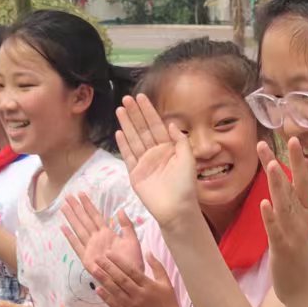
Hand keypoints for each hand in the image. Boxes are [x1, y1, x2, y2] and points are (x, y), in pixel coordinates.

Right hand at [61, 193, 143, 278]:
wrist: (131, 278)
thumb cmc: (133, 261)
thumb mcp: (133, 240)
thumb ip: (127, 225)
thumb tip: (120, 210)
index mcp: (107, 234)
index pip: (95, 215)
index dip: (88, 205)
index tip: (81, 193)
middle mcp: (97, 239)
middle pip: (84, 220)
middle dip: (76, 208)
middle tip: (67, 196)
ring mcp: (91, 248)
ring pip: (79, 229)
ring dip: (71, 218)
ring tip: (63, 207)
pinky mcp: (87, 258)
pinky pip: (77, 245)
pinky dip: (70, 237)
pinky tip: (63, 228)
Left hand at [93, 251, 178, 306]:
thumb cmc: (169, 303)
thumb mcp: (166, 283)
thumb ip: (157, 266)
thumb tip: (148, 252)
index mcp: (149, 285)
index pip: (131, 270)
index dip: (119, 261)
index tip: (109, 253)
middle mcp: (140, 295)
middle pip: (121, 279)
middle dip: (108, 267)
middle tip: (97, 258)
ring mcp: (133, 306)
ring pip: (115, 291)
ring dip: (104, 280)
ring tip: (94, 270)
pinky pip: (115, 305)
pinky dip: (106, 297)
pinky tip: (98, 289)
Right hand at [115, 94, 198, 228]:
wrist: (176, 208)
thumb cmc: (185, 185)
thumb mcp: (188, 159)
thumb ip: (180, 140)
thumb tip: (171, 124)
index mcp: (169, 148)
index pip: (157, 125)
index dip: (148, 111)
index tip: (141, 97)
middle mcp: (155, 153)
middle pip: (143, 129)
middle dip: (135, 114)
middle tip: (126, 98)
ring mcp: (144, 163)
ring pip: (133, 139)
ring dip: (126, 124)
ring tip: (120, 110)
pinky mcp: (135, 174)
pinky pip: (128, 156)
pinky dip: (123, 144)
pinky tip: (119, 132)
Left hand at [257, 137, 307, 303]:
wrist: (306, 292)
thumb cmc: (300, 259)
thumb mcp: (298, 228)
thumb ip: (292, 207)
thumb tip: (283, 186)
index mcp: (306, 214)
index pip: (304, 181)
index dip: (299, 160)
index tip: (293, 138)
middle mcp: (303, 221)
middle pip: (300, 187)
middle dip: (295, 163)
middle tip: (290, 139)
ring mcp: (294, 235)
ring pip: (287, 205)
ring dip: (280, 184)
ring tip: (272, 164)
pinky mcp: (283, 251)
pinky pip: (276, 231)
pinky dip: (271, 218)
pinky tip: (264, 204)